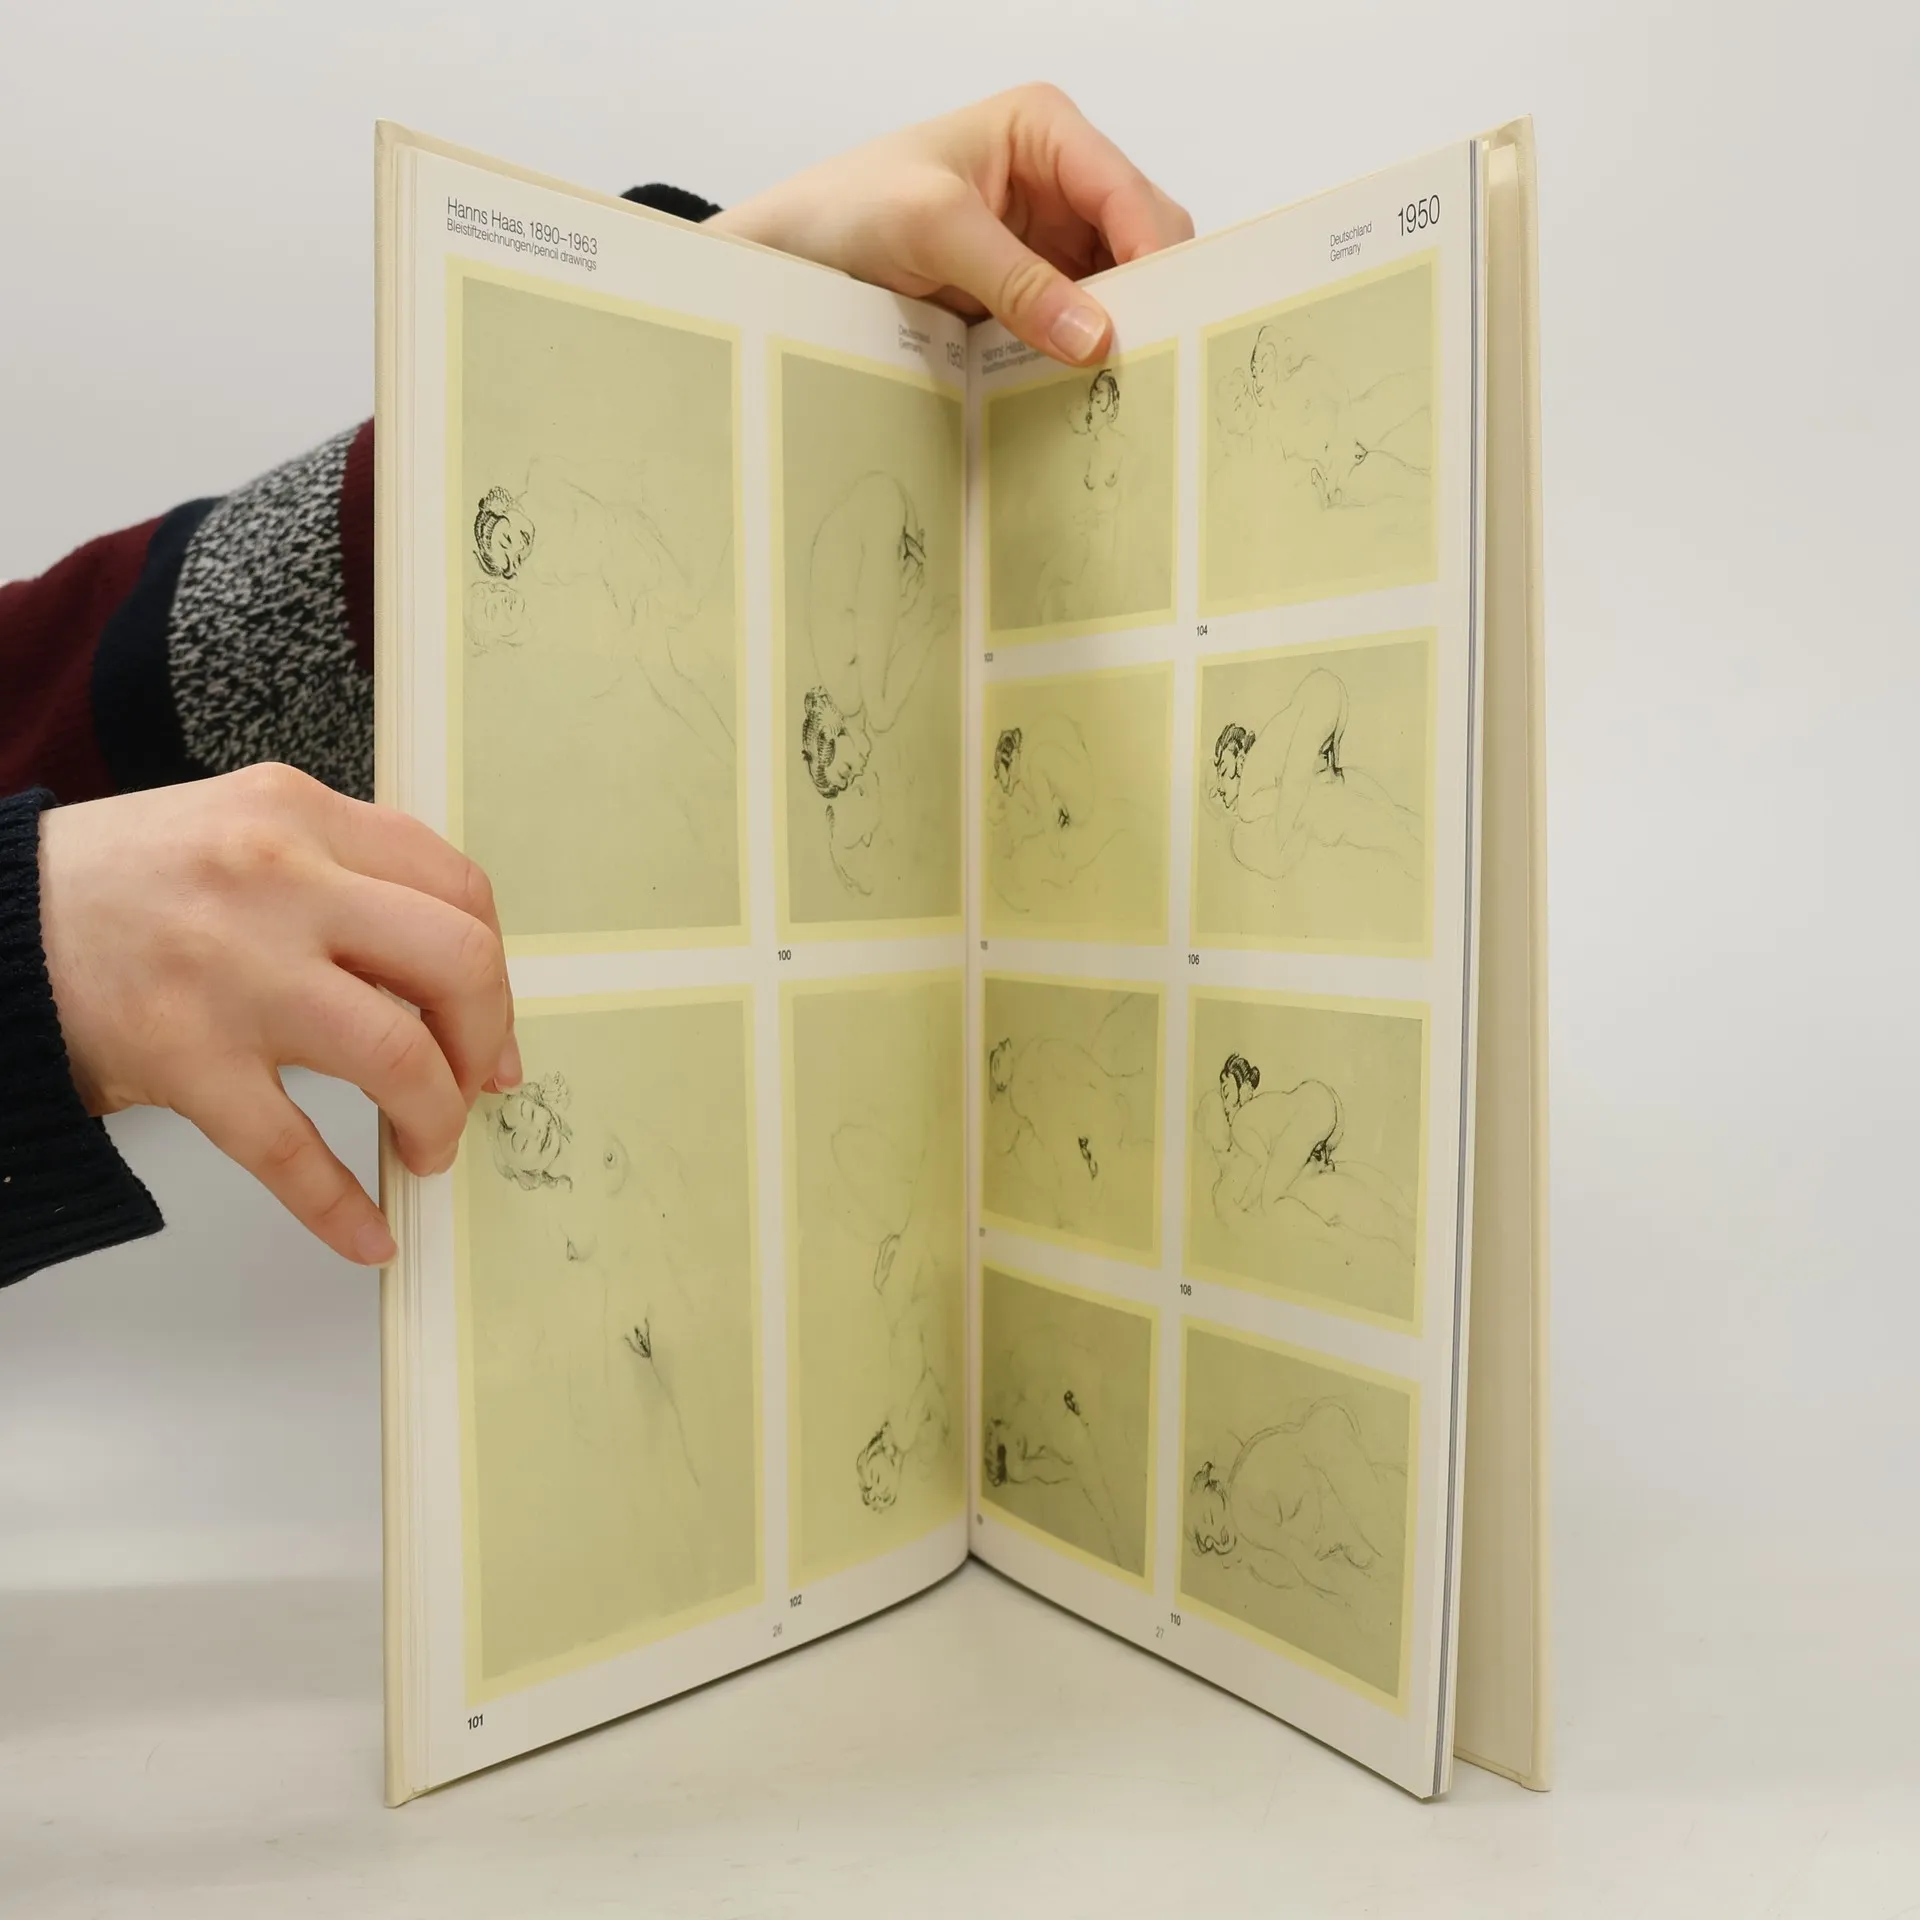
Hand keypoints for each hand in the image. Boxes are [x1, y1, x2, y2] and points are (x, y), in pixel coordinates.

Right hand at [37, 765, 518, 1266]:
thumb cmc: (125, 883)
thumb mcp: (246, 829)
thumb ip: (345, 875)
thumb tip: (449, 977)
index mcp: (303, 817)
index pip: (458, 890)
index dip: (496, 971)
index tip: (491, 1026)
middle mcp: (280, 882)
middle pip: (456, 964)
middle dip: (485, 1041)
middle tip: (476, 1086)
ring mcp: (234, 971)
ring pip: (397, 1056)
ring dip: (436, 1119)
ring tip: (428, 1147)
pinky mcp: (183, 1055)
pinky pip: (292, 1149)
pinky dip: (342, 1207)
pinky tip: (368, 1235)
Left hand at [709, 84, 1192, 364]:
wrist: (792, 255)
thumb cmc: (848, 207)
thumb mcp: (933, 228)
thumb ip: (1017, 280)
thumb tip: (1093, 336)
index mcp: (1044, 131)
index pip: (1127, 193)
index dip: (1151, 256)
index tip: (1157, 321)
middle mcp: (1057, 180)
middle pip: (1136, 242)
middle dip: (1142, 298)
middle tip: (1142, 363)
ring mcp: (1044, 241)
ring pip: (1114, 291)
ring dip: (1114, 333)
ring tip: (1116, 384)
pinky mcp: (1026, 292)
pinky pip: (1075, 326)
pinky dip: (1080, 355)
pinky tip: (1076, 384)